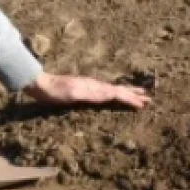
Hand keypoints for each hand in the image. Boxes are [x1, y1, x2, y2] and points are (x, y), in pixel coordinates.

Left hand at [26, 73, 149, 110]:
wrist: (41, 84)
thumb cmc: (55, 92)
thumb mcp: (72, 93)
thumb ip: (89, 93)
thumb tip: (109, 93)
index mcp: (95, 88)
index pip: (117, 94)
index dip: (130, 99)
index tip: (143, 105)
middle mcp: (95, 86)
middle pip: (119, 90)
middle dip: (133, 95)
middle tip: (149, 99)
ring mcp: (90, 87)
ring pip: (113, 90)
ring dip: (127, 93)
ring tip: (138, 94)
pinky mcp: (84, 89)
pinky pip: (105, 92)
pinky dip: (115, 94)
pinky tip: (114, 95)